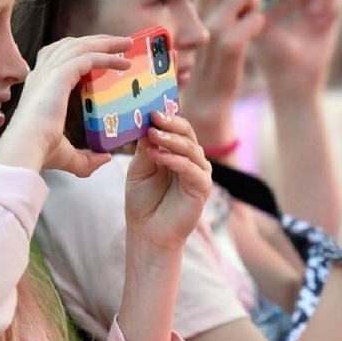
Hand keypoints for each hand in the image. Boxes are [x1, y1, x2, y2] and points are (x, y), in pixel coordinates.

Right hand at [0, 34, 130, 175]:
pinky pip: (88, 58)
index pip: (58, 58)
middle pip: (70, 45)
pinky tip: (124, 62)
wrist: (27, 149)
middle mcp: (42, 74)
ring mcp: (49, 72)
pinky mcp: (59, 75)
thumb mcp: (68, 156)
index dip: (80, 52)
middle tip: (120, 43)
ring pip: (80, 46)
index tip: (102, 53)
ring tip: (127, 44)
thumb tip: (105, 158)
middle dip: (96, 41)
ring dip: (105, 43)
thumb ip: (86, 159)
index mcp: (40, 86)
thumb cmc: (40, 153)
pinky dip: (107, 56)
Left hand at [124, 109, 212, 252]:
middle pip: (187, 134)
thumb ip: (145, 149)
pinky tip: (157, 155)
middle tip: (154, 116)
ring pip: (191, 148)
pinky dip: (175, 160)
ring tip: (153, 134)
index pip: (177, 128)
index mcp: (177, 152)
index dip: (166, 117)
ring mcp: (199, 173)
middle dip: (171, 123)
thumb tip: (148, 126)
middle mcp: (191, 160)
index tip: (149, 108)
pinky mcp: (202, 188)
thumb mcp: (139, 168)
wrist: (148, 231)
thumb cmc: (143, 201)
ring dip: (171, 139)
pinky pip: (191, 169)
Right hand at [180, 0, 266, 145]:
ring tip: (252, 17)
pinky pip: (257, 17)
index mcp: (193, 5)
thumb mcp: (210, 25)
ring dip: (257, 0)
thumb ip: (215, 0)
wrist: (208, 98)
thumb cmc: (214, 60)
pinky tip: (252, 36)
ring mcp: (212, 26)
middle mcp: (197, 11)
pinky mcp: (229, 43)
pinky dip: (260, 23)